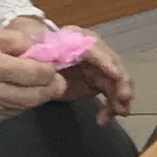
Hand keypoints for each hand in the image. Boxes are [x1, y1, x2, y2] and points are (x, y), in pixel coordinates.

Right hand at [0, 23, 68, 128]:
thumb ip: (3, 38)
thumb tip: (32, 44)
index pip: (34, 72)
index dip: (50, 68)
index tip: (53, 60)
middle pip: (36, 94)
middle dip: (52, 85)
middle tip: (56, 76)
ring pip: (26, 106)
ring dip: (37, 95)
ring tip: (37, 82)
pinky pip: (11, 113)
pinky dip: (19, 103)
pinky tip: (16, 92)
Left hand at [15, 23, 135, 121]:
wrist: (32, 60)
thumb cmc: (32, 52)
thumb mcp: (33, 52)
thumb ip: (42, 57)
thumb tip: (51, 66)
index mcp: (76, 38)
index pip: (95, 48)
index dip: (107, 62)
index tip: (116, 77)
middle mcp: (92, 49)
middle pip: (112, 63)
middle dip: (120, 82)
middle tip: (124, 100)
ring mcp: (96, 65)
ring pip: (115, 80)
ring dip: (119, 97)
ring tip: (119, 113)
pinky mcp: (97, 81)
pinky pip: (110, 93)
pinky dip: (110, 106)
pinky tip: (104, 119)